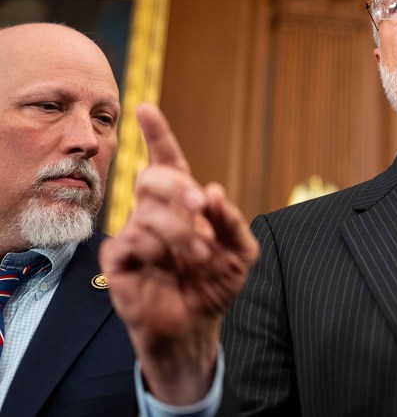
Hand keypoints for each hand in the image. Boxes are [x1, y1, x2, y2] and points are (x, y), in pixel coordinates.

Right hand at [100, 103, 258, 403]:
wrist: (197, 325)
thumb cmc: (215, 284)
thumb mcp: (240, 251)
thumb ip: (232, 219)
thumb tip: (212, 190)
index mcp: (183, 204)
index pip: (167, 162)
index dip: (157, 136)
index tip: (145, 109)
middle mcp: (155, 212)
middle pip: (152, 177)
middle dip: (178, 186)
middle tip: (200, 206)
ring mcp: (134, 233)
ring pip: (147, 210)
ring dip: (180, 231)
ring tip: (199, 255)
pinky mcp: (118, 257)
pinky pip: (132, 239)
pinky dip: (156, 250)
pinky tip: (165, 267)